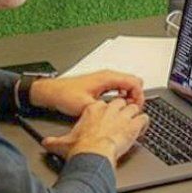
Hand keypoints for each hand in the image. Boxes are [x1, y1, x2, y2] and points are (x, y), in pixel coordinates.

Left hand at [30, 70, 145, 117]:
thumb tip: (116, 116)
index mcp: (107, 78)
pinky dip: (123, 95)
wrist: (52, 92)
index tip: (136, 108)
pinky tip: (117, 105)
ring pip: (127, 84)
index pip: (134, 82)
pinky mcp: (101, 84)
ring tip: (125, 109)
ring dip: (129, 96)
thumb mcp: (86, 105)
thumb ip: (104, 109)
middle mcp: (107, 76)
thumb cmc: (65, 95)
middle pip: (134, 81)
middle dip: (137, 95)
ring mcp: (104, 79)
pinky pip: (119, 87)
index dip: (139, 96)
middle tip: (133, 109)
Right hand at [44, 97, 148, 166]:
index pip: (103, 104)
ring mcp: (122, 116)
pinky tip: (142, 127)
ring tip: (132, 122)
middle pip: (119, 103)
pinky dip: (144, 122)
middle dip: (121, 110)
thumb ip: (54, 141)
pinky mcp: (133, 125)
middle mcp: (109, 109)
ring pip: (133, 108)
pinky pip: (143, 117)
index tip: (105, 119)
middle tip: (120, 120)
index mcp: (93, 109)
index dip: (106, 111)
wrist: (92, 155)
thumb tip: (46, 143)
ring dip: (134, 115)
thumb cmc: (81, 148)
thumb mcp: (63, 143)